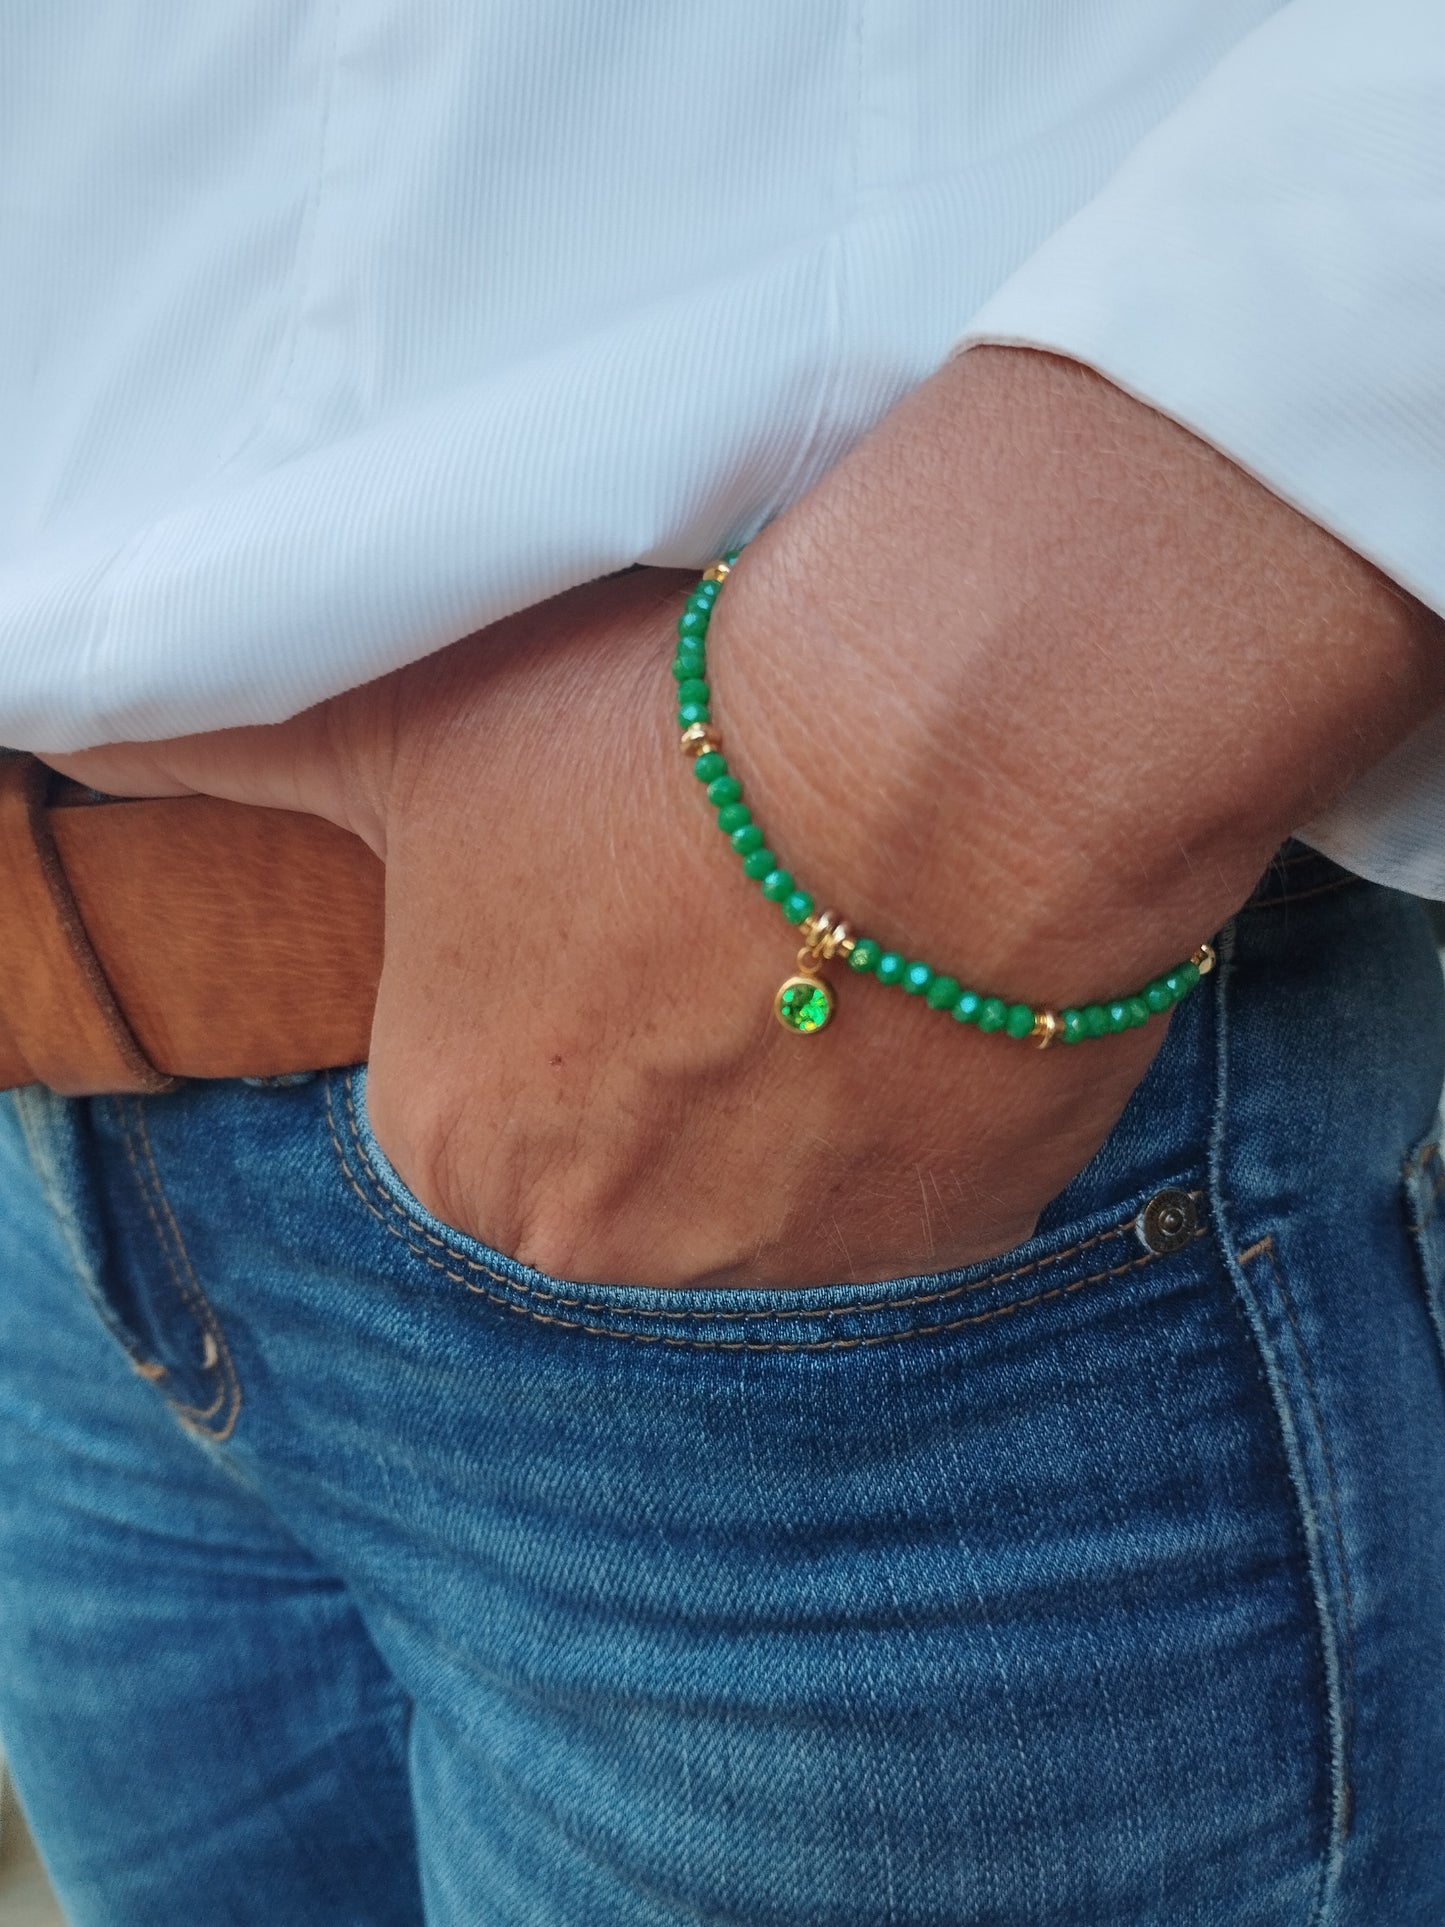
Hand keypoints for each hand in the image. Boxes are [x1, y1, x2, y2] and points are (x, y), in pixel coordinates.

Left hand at [43, 351, 1444, 1286]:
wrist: (949, 768)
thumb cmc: (655, 743)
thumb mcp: (415, 731)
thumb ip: (239, 757)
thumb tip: (70, 739)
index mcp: (449, 1152)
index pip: (472, 1113)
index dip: (553, 1001)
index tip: (624, 915)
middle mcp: (592, 1256)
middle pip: (611, 1179)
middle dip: (659, 1077)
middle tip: (730, 937)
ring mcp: (772, 1285)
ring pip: (757, 1212)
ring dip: (783, 1112)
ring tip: (835, 963)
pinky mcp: (933, 1269)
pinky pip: (891, 1224)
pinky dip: (898, 1138)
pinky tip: (920, 1018)